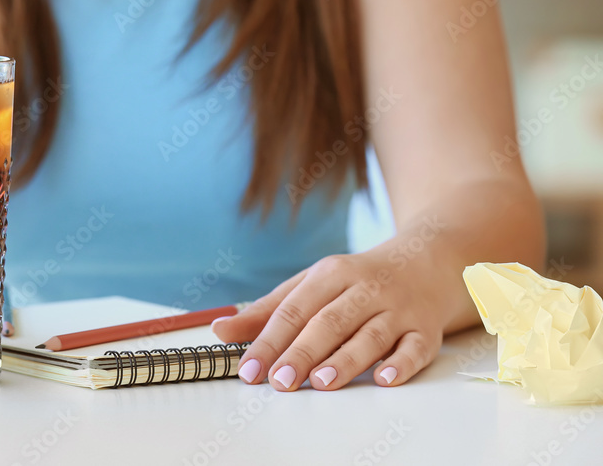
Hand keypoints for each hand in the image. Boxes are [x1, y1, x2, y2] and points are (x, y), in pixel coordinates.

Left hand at [212, 247, 450, 390]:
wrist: (425, 263)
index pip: (293, 310)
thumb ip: (267, 311)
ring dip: (346, 359)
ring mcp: (397, 309)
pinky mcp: (425, 330)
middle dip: (302, 352)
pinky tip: (384, 378)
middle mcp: (364, 289)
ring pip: (369, 335)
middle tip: (280, 382)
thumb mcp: (310, 285)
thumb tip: (220, 330)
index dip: (269, 341)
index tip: (250, 370)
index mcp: (330, 274)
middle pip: (329, 322)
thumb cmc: (356, 282)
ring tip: (322, 382)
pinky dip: (401, 363)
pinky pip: (415, 348)